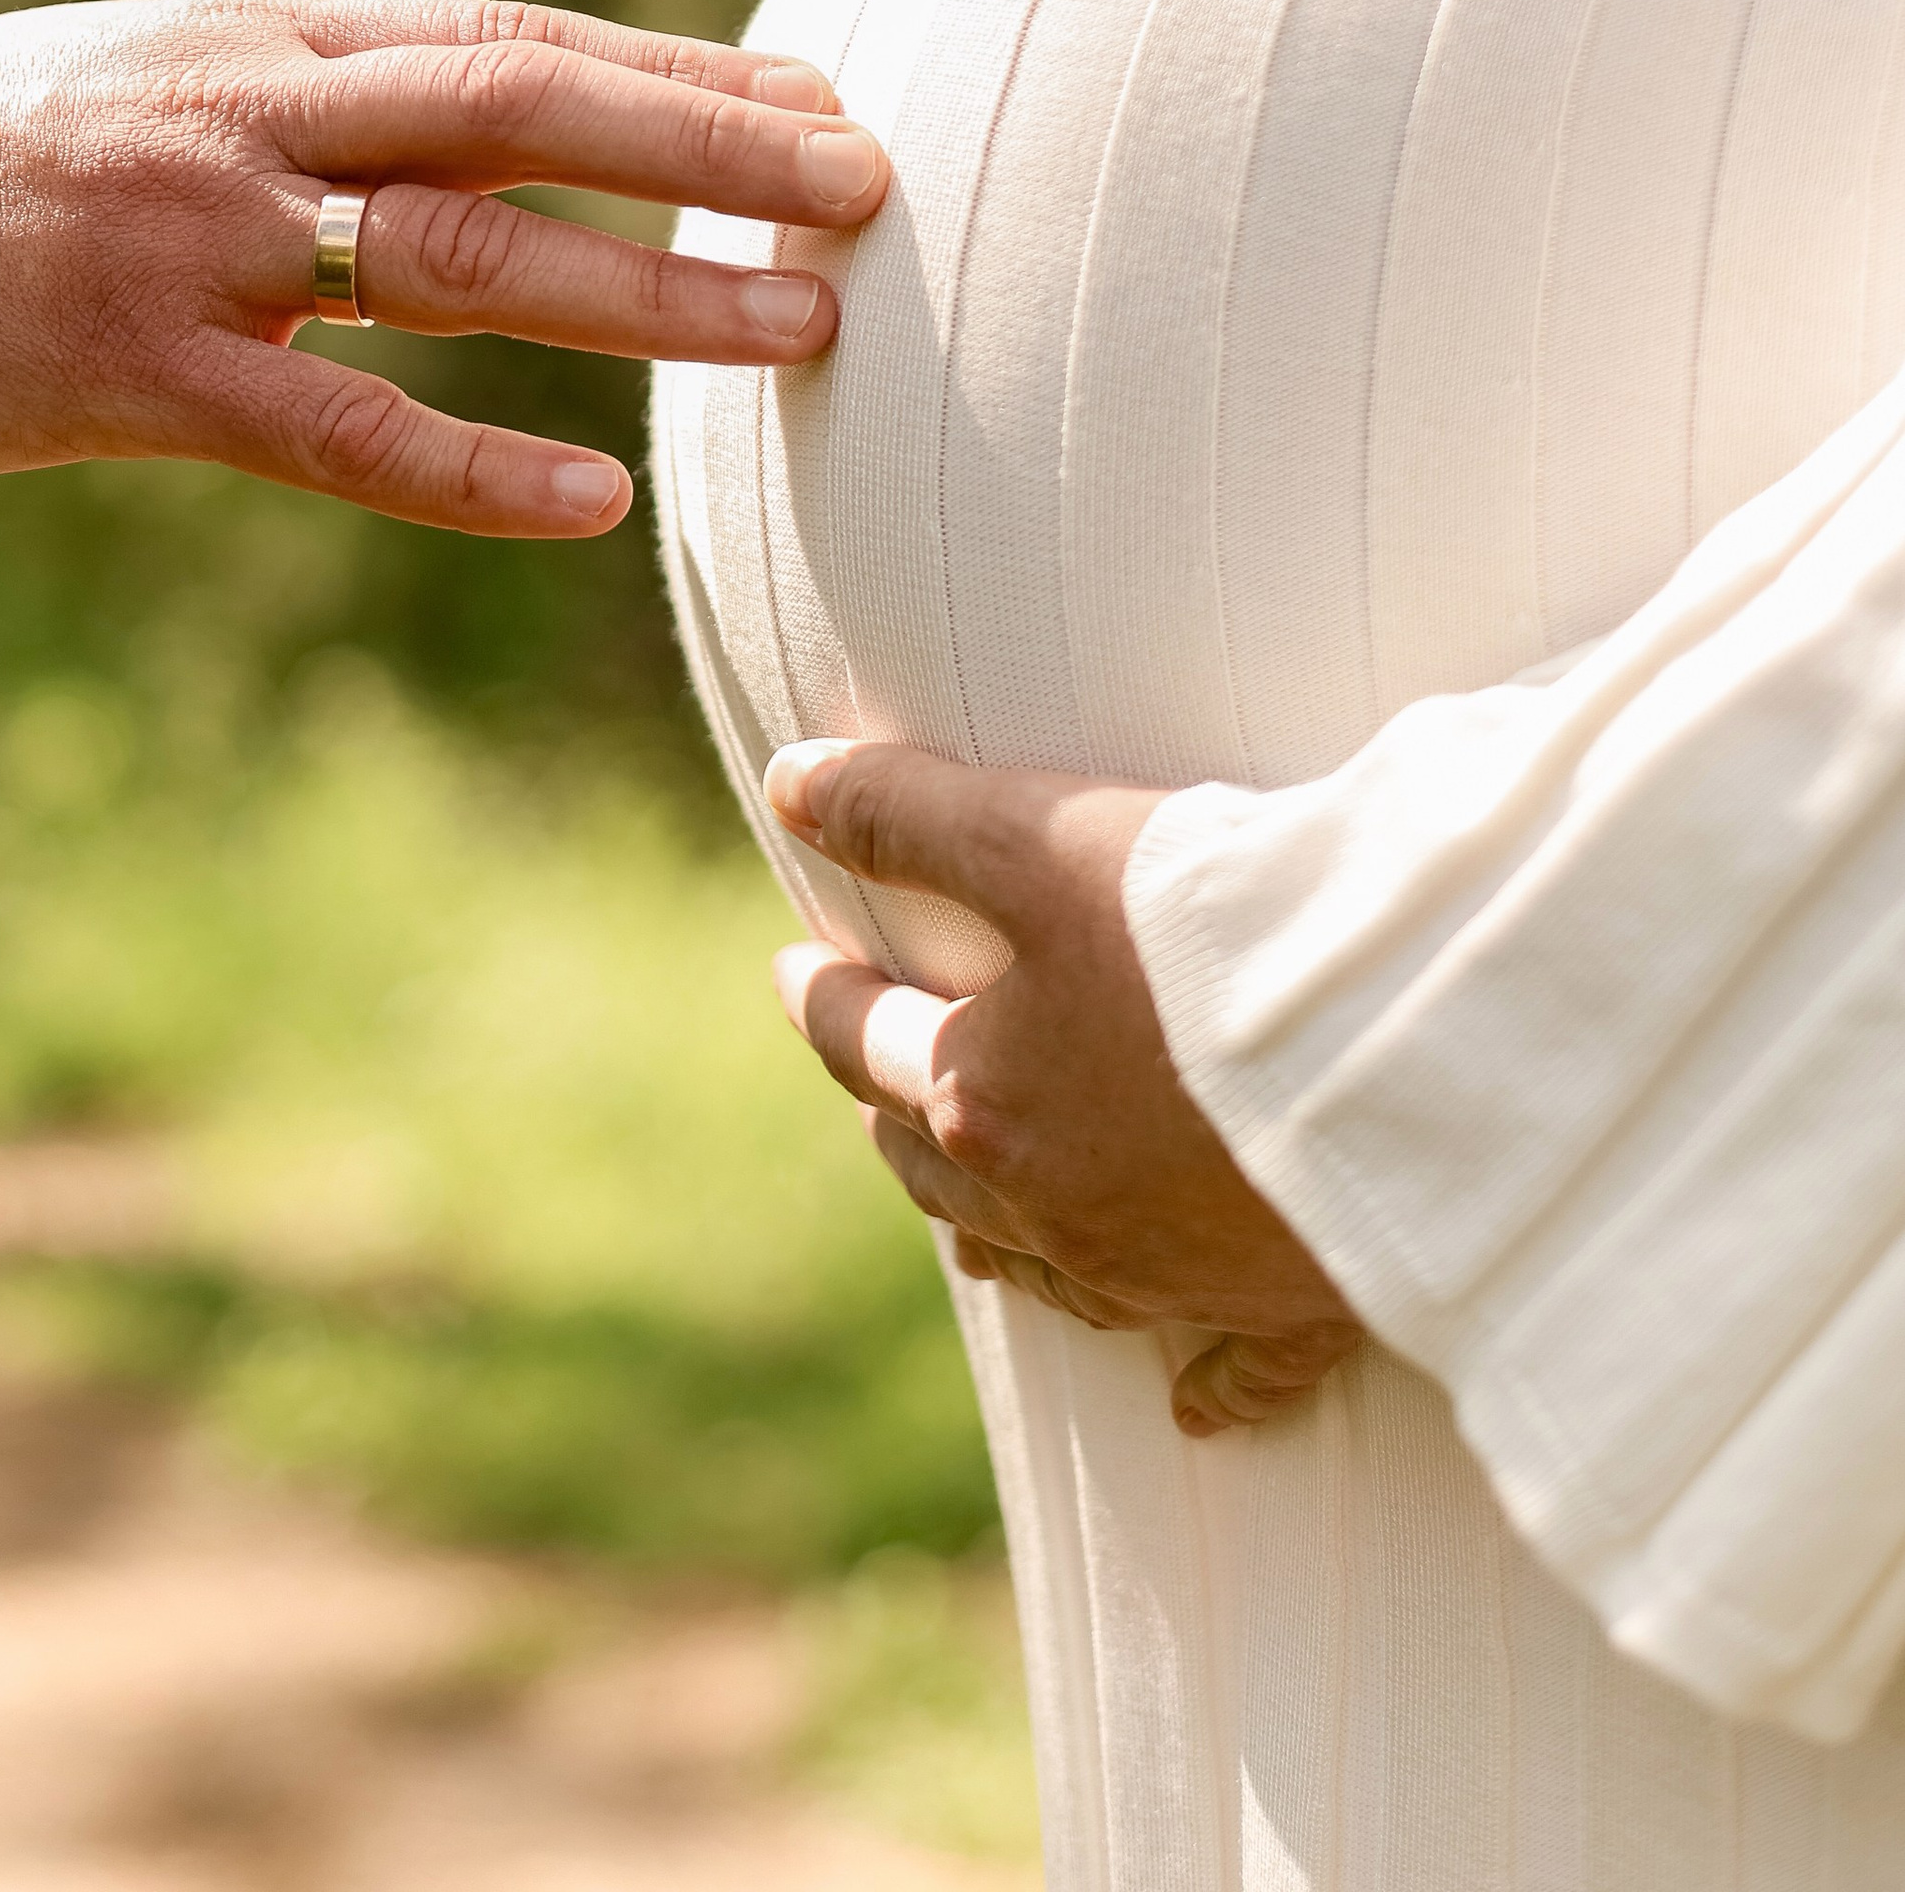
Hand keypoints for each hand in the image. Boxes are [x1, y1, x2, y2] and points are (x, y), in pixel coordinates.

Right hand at [0, 0, 888, 534]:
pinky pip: (325, 425)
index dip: (673, 68)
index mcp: (254, 48)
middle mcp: (247, 116)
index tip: (815, 94)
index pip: (506, 39)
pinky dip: (463, 462)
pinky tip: (585, 502)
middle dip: (709, 143)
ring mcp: (189, 241)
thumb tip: (415, 144)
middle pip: (523, 107)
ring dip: (641, 287)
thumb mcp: (126, 92)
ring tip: (795, 328)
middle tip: (872, 182)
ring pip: (460, 252)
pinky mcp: (117, 369)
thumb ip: (274, 116)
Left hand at [765, 736, 1361, 1435]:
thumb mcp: (1038, 840)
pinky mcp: (1289, 1307)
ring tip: (971, 1217)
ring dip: (1002, 1236)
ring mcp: (1173, 1274)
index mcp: (987, 1102)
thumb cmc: (1210, 935)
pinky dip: (1205, 1385)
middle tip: (874, 1078)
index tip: (794, 971)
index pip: (869, 1042)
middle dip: (897, 1113)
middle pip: (942, 1167)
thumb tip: (790, 785)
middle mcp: (1061, 1210)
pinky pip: (1234, 1370)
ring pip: (1053, 1271)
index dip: (823, 997)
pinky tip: (1191, 1413)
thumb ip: (908, 813)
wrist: (1410, 1051)